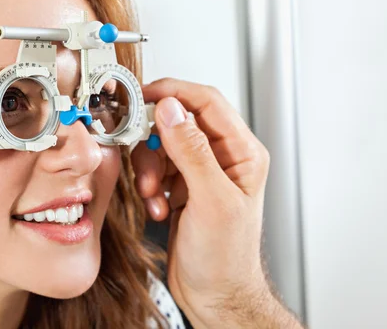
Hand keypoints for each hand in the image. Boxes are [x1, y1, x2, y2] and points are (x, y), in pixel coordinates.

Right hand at [132, 78, 299, 327]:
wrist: (214, 294)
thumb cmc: (227, 257)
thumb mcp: (212, 201)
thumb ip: (192, 151)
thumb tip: (171, 110)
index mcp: (241, 152)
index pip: (207, 102)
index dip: (174, 93)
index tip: (145, 95)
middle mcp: (221, 157)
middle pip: (177, 124)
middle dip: (156, 146)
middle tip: (148, 170)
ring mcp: (199, 172)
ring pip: (161, 147)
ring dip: (150, 171)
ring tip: (155, 196)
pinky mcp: (181, 187)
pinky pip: (155, 169)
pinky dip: (149, 187)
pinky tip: (159, 208)